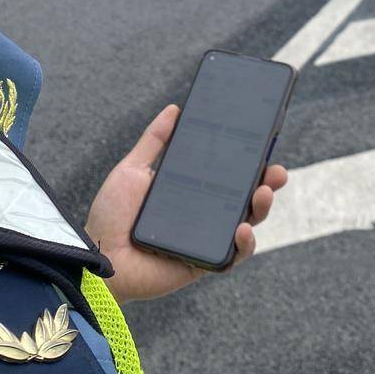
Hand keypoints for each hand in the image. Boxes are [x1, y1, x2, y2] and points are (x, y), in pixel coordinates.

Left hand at [84, 104, 288, 303]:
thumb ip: (154, 141)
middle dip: (267, 183)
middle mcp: (203, 215)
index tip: (263, 145)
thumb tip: (175, 108)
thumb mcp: (133, 170)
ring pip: (246, 224)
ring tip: (264, 192)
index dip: (248, 162)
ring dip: (262, 208)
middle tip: (277, 170)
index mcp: (190, 192)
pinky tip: (241, 228)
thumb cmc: (111, 215)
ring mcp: (206, 240)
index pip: (226, 175)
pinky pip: (233, 256)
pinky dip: (244, 244)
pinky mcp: (204, 265)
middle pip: (244, 198)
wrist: (98, 256)